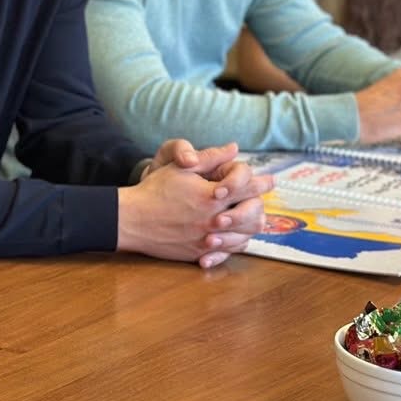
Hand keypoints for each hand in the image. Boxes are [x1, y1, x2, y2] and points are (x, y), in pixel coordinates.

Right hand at [118, 142, 268, 267]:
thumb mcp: (180, 168)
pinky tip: (234, 236)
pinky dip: (235, 244)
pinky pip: (227, 252)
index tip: (268, 180)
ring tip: (252, 218)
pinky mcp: (198, 252)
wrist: (132, 219)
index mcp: (210, 196)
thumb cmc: (154, 190)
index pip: (247, 188)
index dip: (261, 183)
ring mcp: (206, 239)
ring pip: (244, 237)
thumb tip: (233, 148)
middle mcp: (212, 220)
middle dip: (260, 206)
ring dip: (250, 226)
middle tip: (262, 200)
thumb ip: (210, 157)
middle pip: (252, 216)